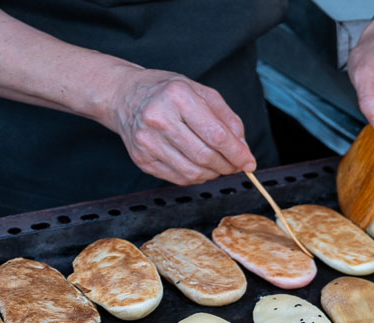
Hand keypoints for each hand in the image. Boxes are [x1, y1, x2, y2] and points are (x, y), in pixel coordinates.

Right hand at [104, 67, 256, 184]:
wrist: (124, 96)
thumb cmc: (167, 93)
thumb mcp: (202, 93)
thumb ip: (228, 120)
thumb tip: (244, 150)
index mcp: (178, 97)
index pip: (216, 135)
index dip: (237, 154)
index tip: (249, 162)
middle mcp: (159, 118)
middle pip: (205, 156)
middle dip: (228, 166)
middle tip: (235, 165)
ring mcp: (147, 141)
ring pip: (193, 172)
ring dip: (213, 173)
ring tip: (217, 164)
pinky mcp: (141, 159)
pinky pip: (179, 178)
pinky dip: (196, 177)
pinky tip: (198, 165)